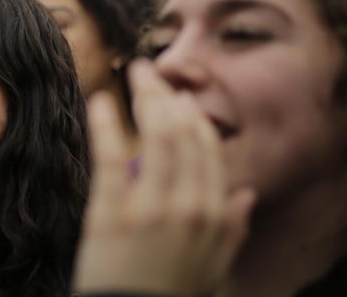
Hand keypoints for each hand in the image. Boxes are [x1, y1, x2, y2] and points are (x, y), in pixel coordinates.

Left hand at [73, 60, 256, 296]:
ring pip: (156, 136)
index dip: (191, 115)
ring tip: (133, 74)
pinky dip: (105, 124)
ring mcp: (151, 207)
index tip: (176, 96)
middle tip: (149, 71)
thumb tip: (246, 194)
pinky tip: (100, 101)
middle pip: (183, 132)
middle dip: (167, 95)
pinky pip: (111, 157)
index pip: (208, 147)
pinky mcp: (112, 214)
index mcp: (212, 213)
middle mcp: (188, 204)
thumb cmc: (170, 293)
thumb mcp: (213, 267)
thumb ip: (231, 229)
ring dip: (146, 96)